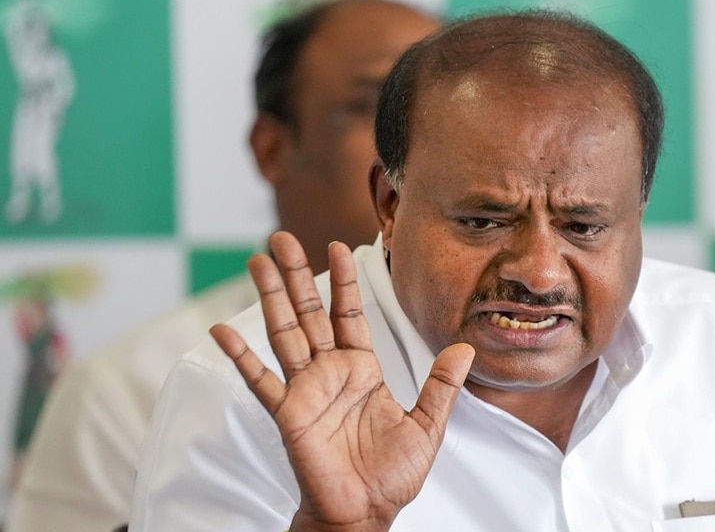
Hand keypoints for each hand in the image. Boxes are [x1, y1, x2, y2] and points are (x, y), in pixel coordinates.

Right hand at [211, 231, 474, 531]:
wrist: (366, 514)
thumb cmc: (391, 475)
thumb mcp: (427, 425)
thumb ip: (442, 386)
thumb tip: (467, 349)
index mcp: (361, 370)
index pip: (350, 314)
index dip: (345, 281)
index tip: (340, 245)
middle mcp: (329, 373)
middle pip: (309, 313)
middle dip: (296, 275)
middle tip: (281, 238)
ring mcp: (305, 390)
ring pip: (284, 333)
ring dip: (271, 297)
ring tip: (257, 262)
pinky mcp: (288, 413)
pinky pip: (260, 380)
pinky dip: (239, 356)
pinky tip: (220, 329)